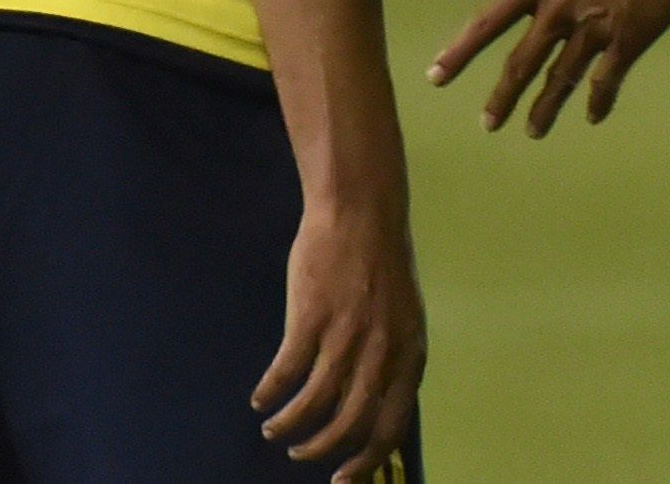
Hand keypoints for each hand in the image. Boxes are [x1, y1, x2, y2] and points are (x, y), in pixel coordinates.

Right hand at [252, 201, 426, 480]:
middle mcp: (381, 350)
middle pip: (350, 423)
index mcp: (408, 353)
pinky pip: (287, 372)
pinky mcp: (312, 317)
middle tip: (300, 456)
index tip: (342, 480)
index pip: (391, 425)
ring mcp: (346, 334)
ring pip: (315, 403)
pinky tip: (261, 400)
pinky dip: (271, 394)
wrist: (361, 212)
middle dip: (322, 449)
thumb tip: (378, 410)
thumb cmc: (380, 267)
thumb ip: (392, 362)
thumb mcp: (402, 320)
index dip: (366, 460)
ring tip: (275, 429)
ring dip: (290, 425)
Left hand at [429, 0, 669, 136]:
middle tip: (488, 124)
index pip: (488, 22)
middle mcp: (559, 10)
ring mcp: (593, 27)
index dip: (460, 52)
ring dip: (545, 107)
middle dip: (503, 97)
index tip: (436, 77)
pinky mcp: (627, 38)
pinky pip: (607, 78)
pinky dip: (598, 100)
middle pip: (522, 63)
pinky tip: (592, 116)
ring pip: (560, 79)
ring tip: (533, 131)